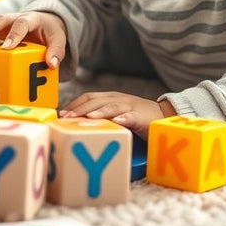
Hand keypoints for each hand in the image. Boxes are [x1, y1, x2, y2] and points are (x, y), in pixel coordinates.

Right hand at [0, 11, 67, 68]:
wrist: (44, 22)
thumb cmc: (50, 33)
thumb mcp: (59, 39)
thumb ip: (57, 51)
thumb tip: (51, 65)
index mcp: (31, 19)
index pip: (21, 23)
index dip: (13, 35)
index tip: (7, 48)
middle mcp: (15, 18)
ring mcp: (4, 24)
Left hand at [60, 91, 175, 138]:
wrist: (163, 117)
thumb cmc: (136, 120)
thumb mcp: (116, 117)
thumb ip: (101, 119)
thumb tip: (78, 127)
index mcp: (110, 98)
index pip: (88, 97)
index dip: (74, 104)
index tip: (61, 114)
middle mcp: (118, 99)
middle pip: (95, 100)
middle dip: (79, 109)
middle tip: (66, 118)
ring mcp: (130, 106)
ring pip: (111, 106)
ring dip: (98, 112)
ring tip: (87, 118)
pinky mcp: (142, 116)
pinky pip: (131, 116)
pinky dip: (124, 118)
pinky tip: (117, 122)